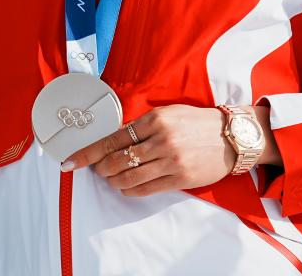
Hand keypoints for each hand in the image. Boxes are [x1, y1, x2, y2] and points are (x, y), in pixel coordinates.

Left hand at [60, 103, 279, 196]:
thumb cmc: (197, 122)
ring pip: (128, 177)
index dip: (89, 152)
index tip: (71, 161)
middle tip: (94, 169)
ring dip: (113, 180)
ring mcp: (170, 161)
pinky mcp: (179, 179)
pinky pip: (145, 189)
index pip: (113, 138)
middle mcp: (161, 139)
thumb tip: (114, 138)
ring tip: (108, 178)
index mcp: (156, 118)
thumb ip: (142, 124)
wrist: (231, 136)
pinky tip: (124, 187)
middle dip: (99, 167)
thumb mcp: (168, 112)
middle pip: (117, 160)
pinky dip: (129, 190)